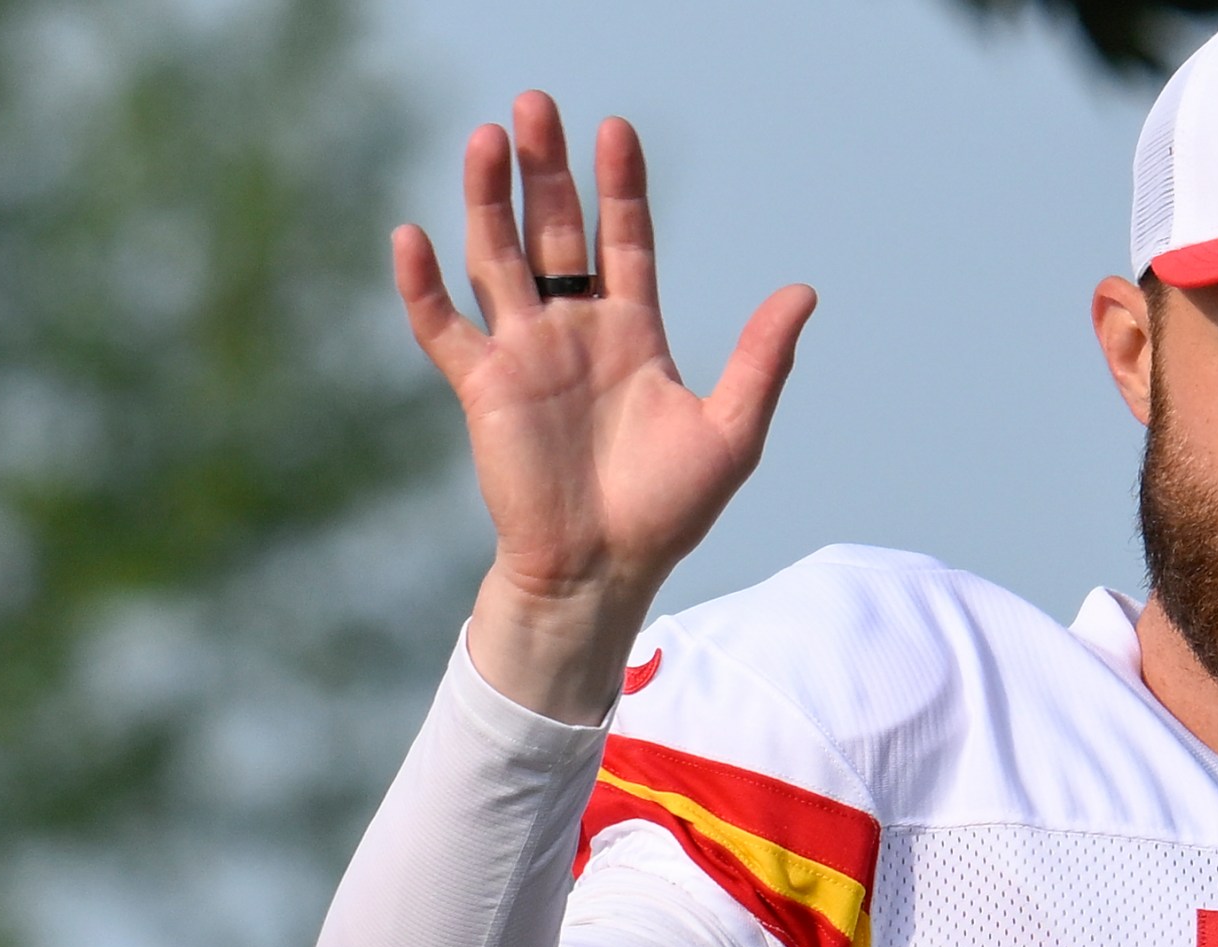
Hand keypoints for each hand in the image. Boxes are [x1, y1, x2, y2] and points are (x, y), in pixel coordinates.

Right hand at [393, 91, 815, 721]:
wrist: (602, 572)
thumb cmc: (668, 510)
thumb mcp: (732, 430)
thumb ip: (761, 359)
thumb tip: (804, 290)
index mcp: (633, 332)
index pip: (623, 239)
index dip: (619, 186)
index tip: (616, 129)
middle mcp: (575, 331)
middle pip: (553, 231)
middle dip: (545, 170)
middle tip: (535, 104)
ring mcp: (524, 355)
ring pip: (496, 259)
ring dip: (486, 200)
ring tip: (486, 139)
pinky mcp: (482, 389)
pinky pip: (443, 328)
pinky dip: (423, 286)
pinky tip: (413, 235)